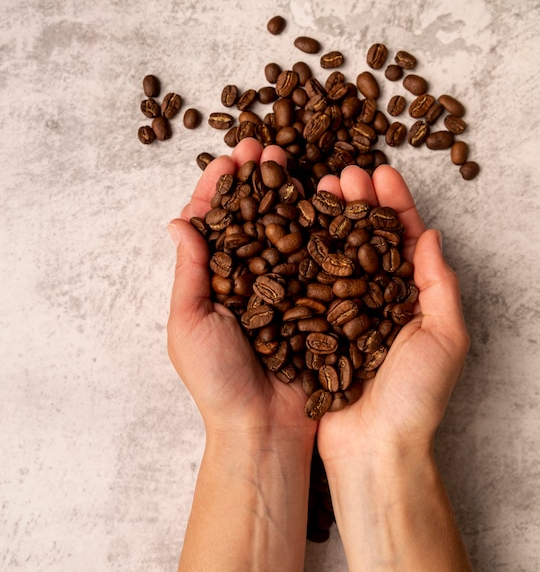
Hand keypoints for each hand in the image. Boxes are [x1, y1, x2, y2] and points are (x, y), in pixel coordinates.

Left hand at [167, 138, 315, 443]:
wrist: (264, 427)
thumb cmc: (218, 380)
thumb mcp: (189, 325)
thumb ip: (189, 272)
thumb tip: (179, 221)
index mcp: (213, 281)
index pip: (214, 224)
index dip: (220, 188)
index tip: (230, 157)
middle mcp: (250, 279)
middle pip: (254, 218)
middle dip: (259, 180)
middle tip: (268, 144)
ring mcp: (285, 288)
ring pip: (289, 231)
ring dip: (293, 195)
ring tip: (300, 162)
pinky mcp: (315, 302)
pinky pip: (320, 261)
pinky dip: (324, 231)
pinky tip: (330, 203)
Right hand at [315, 164, 469, 464]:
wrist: (375, 449)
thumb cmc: (417, 399)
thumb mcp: (446, 339)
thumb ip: (440, 285)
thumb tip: (432, 236)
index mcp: (414, 299)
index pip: (405, 240)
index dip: (395, 205)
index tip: (380, 173)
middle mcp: (380, 300)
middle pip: (367, 240)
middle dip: (358, 204)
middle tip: (341, 173)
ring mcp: (346, 313)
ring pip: (337, 256)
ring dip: (329, 222)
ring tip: (317, 189)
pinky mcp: (318, 329)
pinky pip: (310, 286)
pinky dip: (304, 257)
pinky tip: (294, 231)